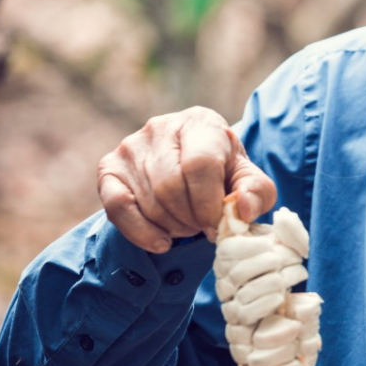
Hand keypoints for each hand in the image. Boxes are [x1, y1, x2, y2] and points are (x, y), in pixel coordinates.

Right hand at [97, 106, 276, 252]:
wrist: (192, 169)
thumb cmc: (224, 173)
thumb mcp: (249, 180)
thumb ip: (256, 192)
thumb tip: (241, 208)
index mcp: (201, 122)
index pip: (200, 165)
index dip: (209, 204)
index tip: (217, 224)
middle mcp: (162, 127)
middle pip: (172, 187)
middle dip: (191, 218)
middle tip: (202, 226)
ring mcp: (131, 146)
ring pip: (149, 201)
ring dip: (172, 226)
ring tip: (187, 225)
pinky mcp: (109, 168)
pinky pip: (116, 208)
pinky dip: (140, 232)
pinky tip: (161, 242)